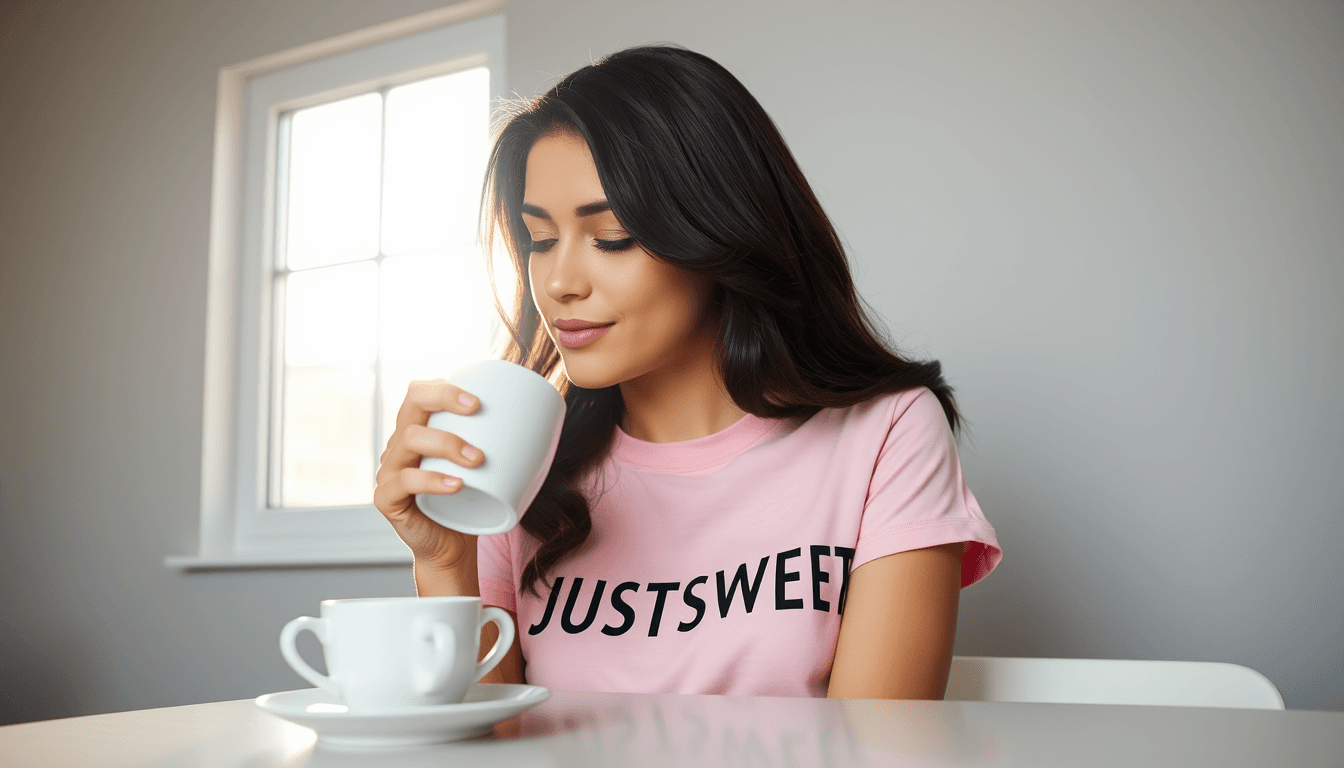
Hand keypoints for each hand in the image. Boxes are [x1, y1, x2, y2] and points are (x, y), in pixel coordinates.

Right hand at [374, 379, 485, 571]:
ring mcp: (389, 470)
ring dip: (448, 443)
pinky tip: (457, 484)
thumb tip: (548, 424)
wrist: (451, 549)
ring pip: (409, 439)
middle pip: (412, 403)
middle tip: (477, 409)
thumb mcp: (486, 469)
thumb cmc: (471, 504)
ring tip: (478, 460)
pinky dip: (432, 480)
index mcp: (420, 431)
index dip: (445, 387)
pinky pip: (403, 482)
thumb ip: (502, 446)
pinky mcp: (386, 499)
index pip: (421, 392)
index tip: (479, 400)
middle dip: (444, 398)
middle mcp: (400, 445)